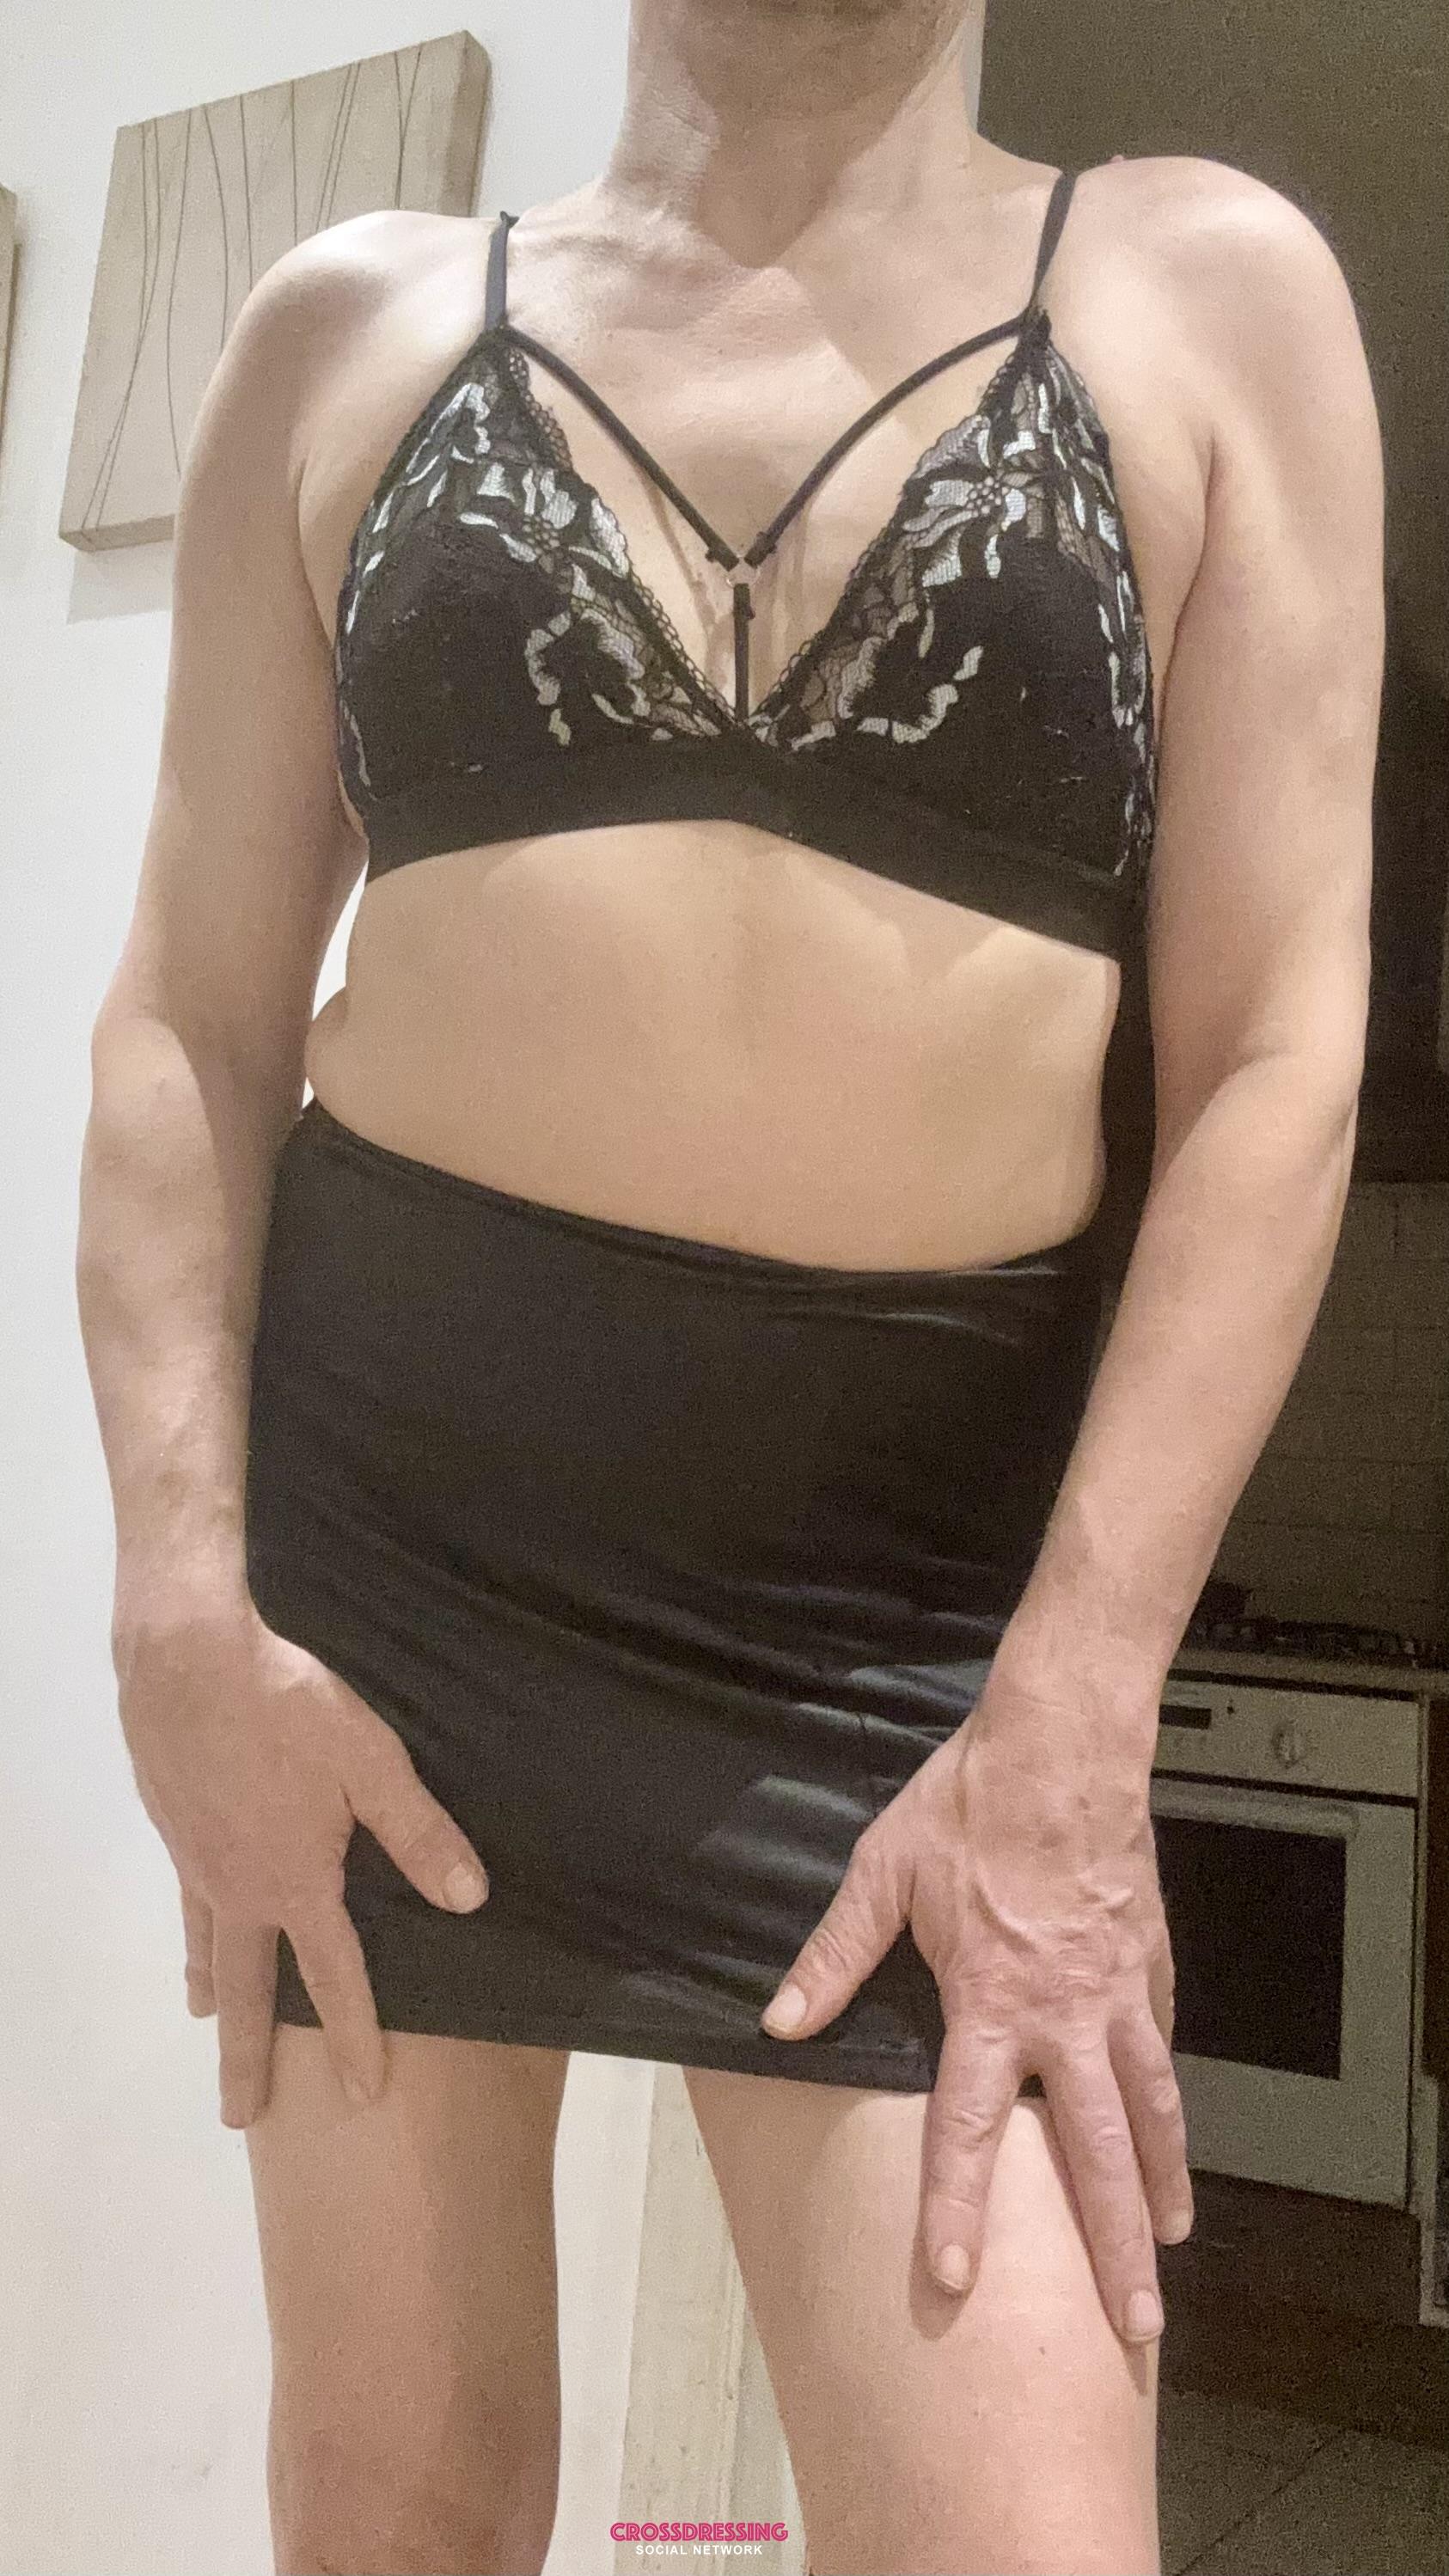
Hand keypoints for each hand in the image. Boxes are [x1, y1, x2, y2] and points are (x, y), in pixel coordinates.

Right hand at [113, 1592, 489, 2126]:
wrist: (187, 1659)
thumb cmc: (288, 1708)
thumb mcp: (371, 1762)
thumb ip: (418, 1833)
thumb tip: (470, 1900)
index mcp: (295, 1883)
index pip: (335, 1978)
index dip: (354, 2037)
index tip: (363, 2095)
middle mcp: (241, 1889)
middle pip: (248, 1992)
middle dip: (247, 2058)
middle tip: (238, 2119)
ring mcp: (199, 1863)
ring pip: (208, 1949)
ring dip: (215, 1995)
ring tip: (210, 2024)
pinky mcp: (175, 1829)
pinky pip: (187, 1902)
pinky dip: (191, 1932)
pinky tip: (196, 1926)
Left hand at [759, 1660, 1191, 2344]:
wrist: (1062, 1740)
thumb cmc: (968, 1802)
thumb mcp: (883, 1871)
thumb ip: (836, 1954)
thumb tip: (779, 2020)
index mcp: (991, 2001)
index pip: (967, 2129)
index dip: (958, 2211)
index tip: (954, 2283)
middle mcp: (1064, 2013)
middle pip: (1097, 2153)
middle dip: (1116, 2247)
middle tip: (1135, 2324)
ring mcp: (1117, 1989)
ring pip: (1152, 2109)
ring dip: (1161, 2183)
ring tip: (1170, 2243)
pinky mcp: (1148, 1958)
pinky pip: (1160, 2041)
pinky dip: (1166, 2094)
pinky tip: (1166, 2126)